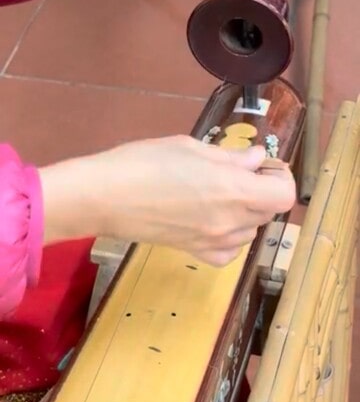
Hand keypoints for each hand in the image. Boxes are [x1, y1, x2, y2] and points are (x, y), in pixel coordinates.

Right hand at [39, 135, 294, 266]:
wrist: (105, 197)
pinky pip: (229, 251)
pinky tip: (213, 220)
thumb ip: (230, 157)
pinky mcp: (195, 252)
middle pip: (269, 212)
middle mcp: (230, 221)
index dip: (280, 177)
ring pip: (251, 230)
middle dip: (263, 190)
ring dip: (247, 211)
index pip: (284, 195)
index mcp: (232, 190)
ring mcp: (213, 241)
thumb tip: (256, 160)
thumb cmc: (145, 161)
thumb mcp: (191, 148)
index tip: (263, 165)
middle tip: (240, 171)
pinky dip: (230, 236)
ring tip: (221, 193)